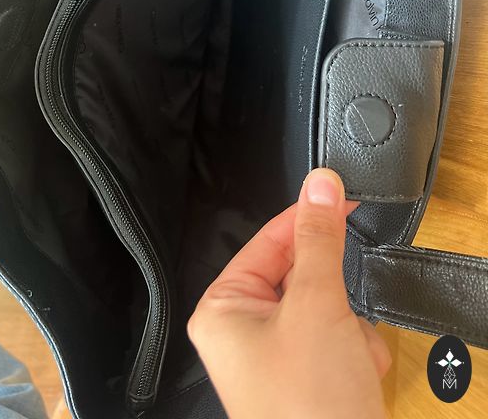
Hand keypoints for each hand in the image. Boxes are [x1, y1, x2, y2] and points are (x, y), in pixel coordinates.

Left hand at [187, 168, 389, 418]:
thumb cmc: (309, 400)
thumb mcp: (316, 305)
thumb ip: (318, 239)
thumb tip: (320, 183)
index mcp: (224, 309)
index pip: (266, 241)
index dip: (305, 217)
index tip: (338, 194)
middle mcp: (242, 332)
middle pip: (296, 277)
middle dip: (331, 293)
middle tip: (346, 293)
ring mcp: (274, 359)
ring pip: (322, 308)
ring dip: (347, 326)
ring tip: (349, 356)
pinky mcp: (305, 380)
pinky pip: (333, 340)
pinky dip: (353, 352)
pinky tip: (357, 375)